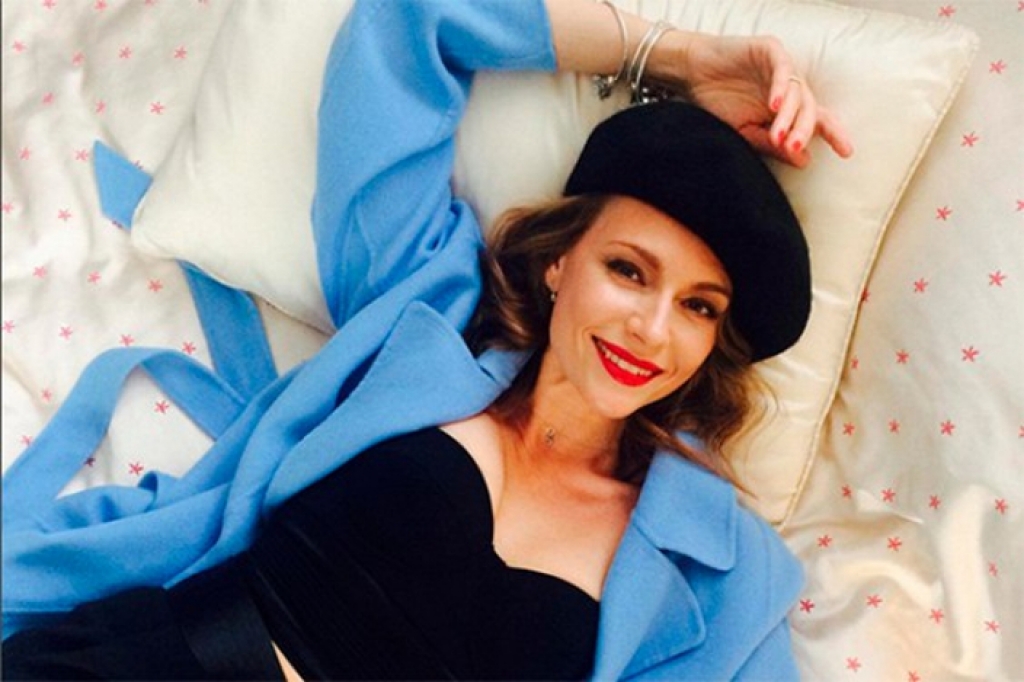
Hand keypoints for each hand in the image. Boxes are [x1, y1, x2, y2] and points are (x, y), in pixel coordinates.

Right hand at [657, 32, 853, 167]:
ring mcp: (781, 68)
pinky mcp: (770, 51)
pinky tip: (774, 106)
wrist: (691, 75)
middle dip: (804, 131)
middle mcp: (789, 88)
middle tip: (794, 148)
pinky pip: (783, 69)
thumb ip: (772, 144)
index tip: (847, 152)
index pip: (817, 121)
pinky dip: (780, 87)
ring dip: (789, 116)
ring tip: (778, 135)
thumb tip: (803, 160)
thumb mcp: (744, 133)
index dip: (833, 134)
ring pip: (797, 92)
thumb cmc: (716, 104)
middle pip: (809, 109)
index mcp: (787, 108)